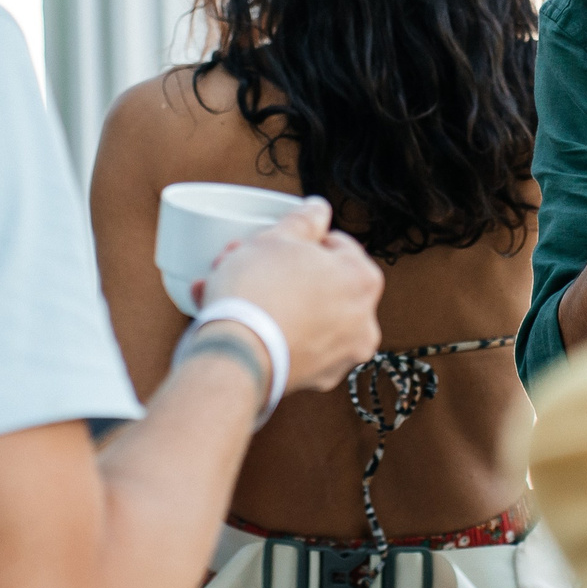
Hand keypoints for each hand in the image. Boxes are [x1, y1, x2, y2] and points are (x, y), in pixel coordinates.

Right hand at [198, 198, 385, 396]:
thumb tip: (318, 208)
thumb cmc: (260, 293)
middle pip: (316, 282)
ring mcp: (340, 355)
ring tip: (222, 286)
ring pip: (300, 313)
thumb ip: (305, 219)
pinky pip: (289, 342)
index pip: (336, 245)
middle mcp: (362, 322)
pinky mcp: (313, 379)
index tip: (274, 243)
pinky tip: (229, 315)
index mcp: (363, 281)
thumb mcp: (278, 237)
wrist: (235, 359)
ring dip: (263, 297)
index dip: (300, 240)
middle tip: (242, 260)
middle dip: (275, 269)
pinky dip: (265, 329)